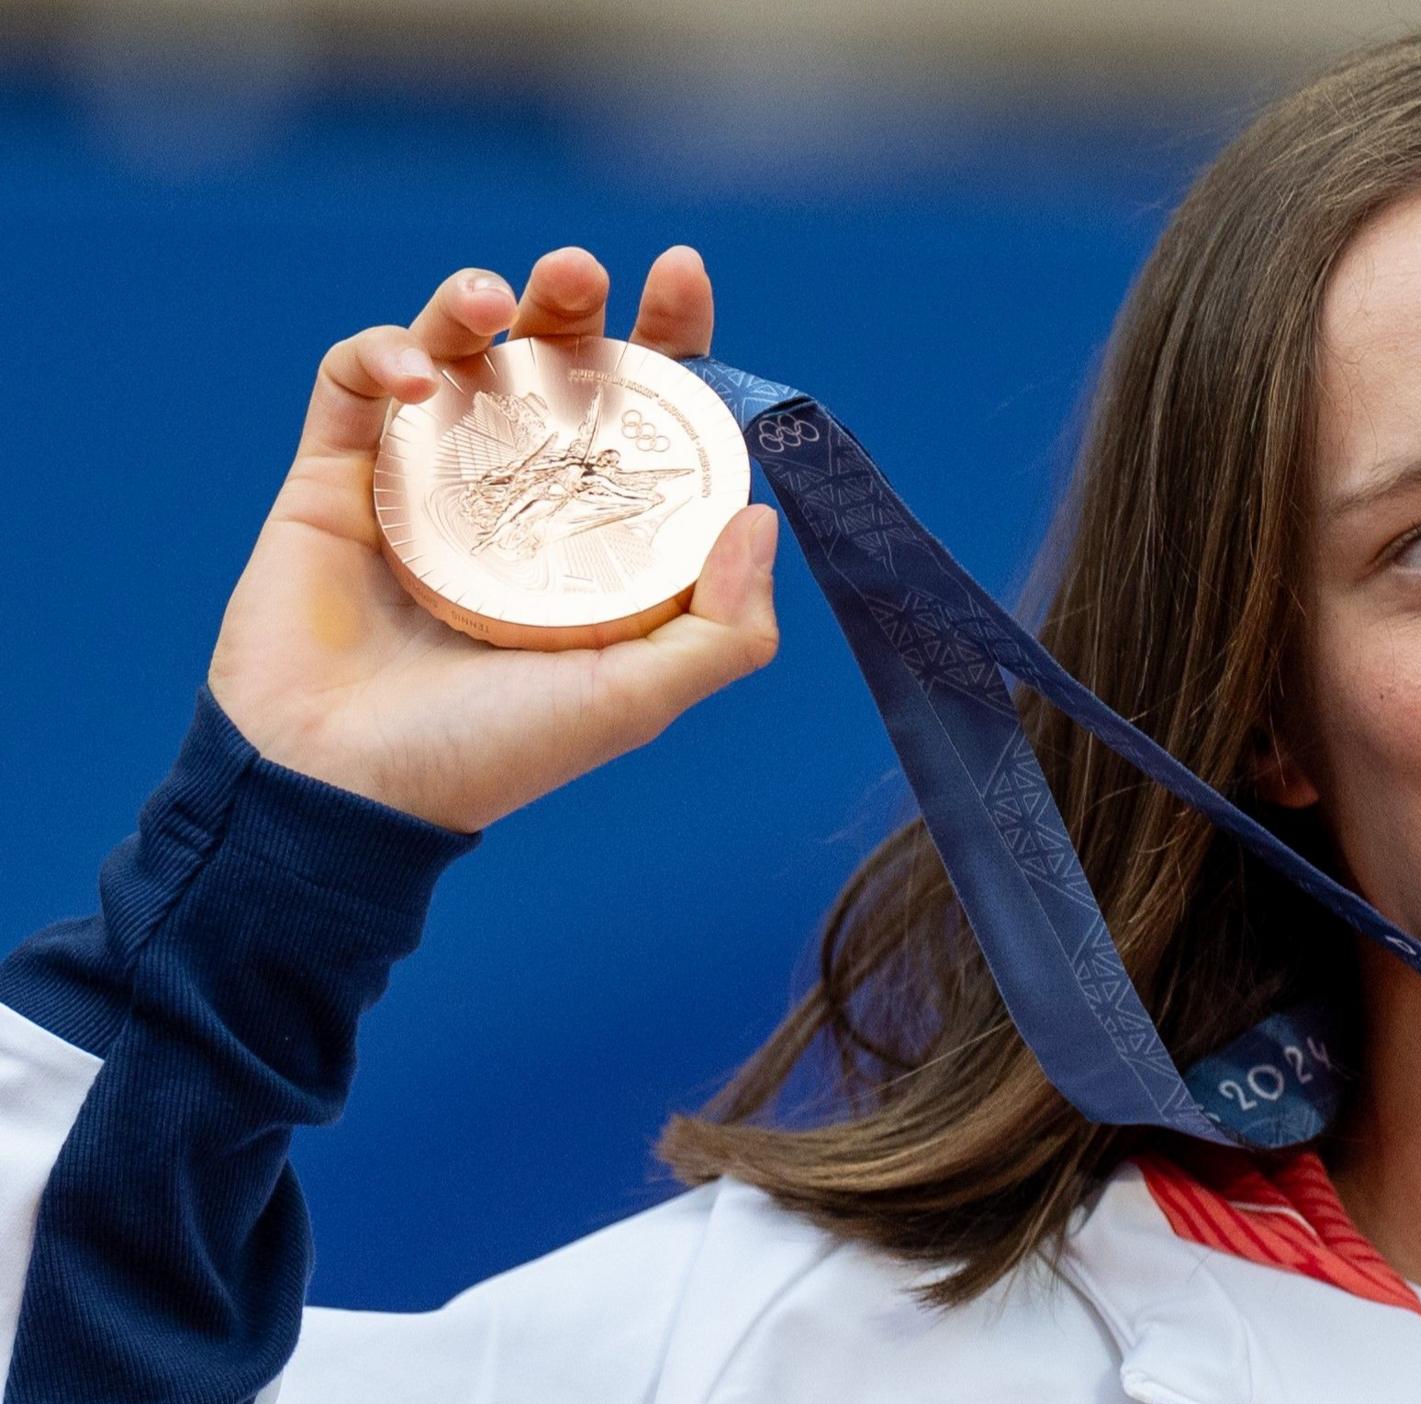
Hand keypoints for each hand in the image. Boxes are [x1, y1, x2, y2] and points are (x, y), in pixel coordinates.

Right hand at [205, 245, 781, 833]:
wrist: (341, 793)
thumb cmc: (493, 757)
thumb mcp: (638, 699)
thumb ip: (723, 627)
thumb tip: (763, 517)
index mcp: (591, 532)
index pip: (643, 412)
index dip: (671, 339)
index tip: (683, 277)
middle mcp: (513, 493)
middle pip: (550, 360)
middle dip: (572, 299)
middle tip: (581, 270)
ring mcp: (421, 476)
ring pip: (455, 351)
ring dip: (474, 301)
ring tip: (497, 294)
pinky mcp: (334, 476)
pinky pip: (355, 380)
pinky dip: (386, 355)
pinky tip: (419, 378)